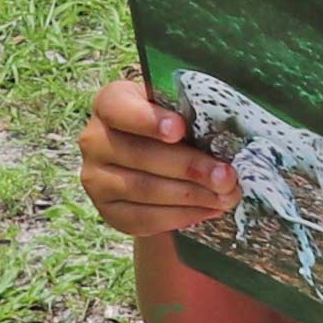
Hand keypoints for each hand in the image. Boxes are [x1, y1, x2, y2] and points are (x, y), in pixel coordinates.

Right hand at [78, 76, 239, 237]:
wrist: (163, 168)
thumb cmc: (178, 129)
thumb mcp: (182, 110)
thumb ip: (194, 113)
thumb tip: (227, 129)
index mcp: (111, 104)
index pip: (117, 107)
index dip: (148, 119)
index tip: (179, 129)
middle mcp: (94, 140)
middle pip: (140, 154)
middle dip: (190, 167)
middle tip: (227, 176)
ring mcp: (96, 178)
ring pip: (144, 189)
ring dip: (192, 195)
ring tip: (227, 196)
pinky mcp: (108, 211)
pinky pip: (144, 218)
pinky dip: (182, 216)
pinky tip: (209, 209)